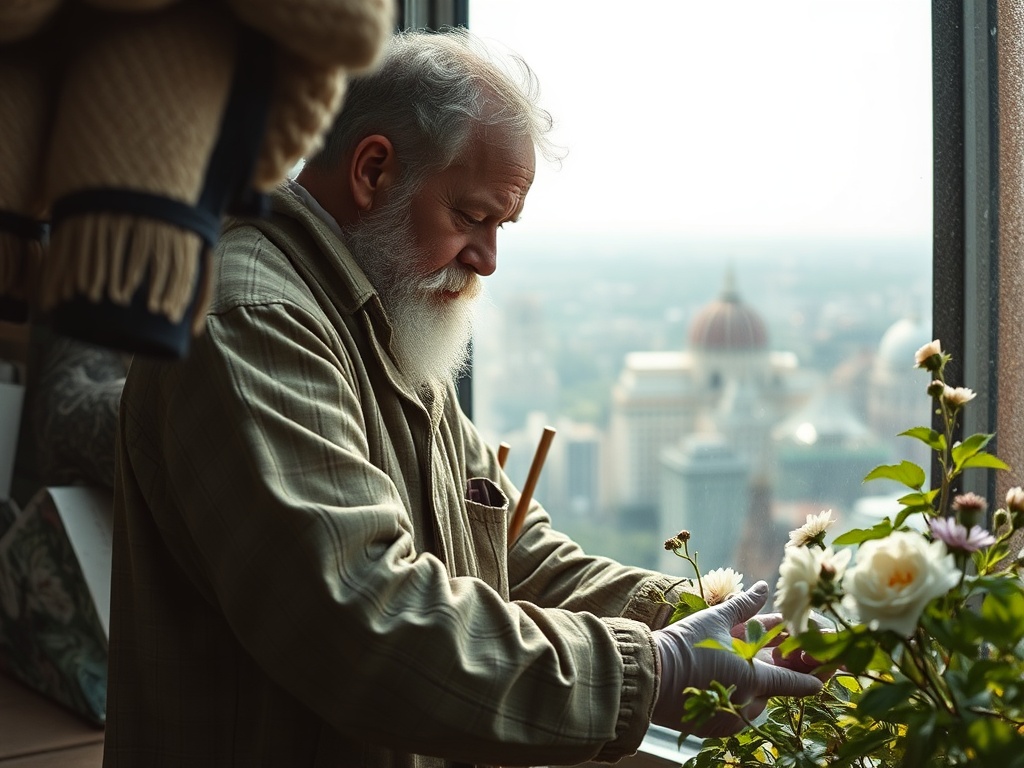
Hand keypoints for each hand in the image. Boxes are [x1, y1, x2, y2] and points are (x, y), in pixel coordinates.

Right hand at [651, 581, 822, 736]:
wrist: (648, 675)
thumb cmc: (683, 645)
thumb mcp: (715, 620)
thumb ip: (745, 605)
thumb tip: (763, 586)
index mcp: (755, 679)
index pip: (795, 683)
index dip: (811, 676)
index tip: (824, 675)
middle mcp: (748, 704)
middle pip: (771, 688)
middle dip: (773, 668)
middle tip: (773, 651)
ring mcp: (731, 719)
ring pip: (752, 700)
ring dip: (751, 680)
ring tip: (739, 660)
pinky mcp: (714, 727)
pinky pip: (734, 711)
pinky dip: (733, 694)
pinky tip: (722, 678)